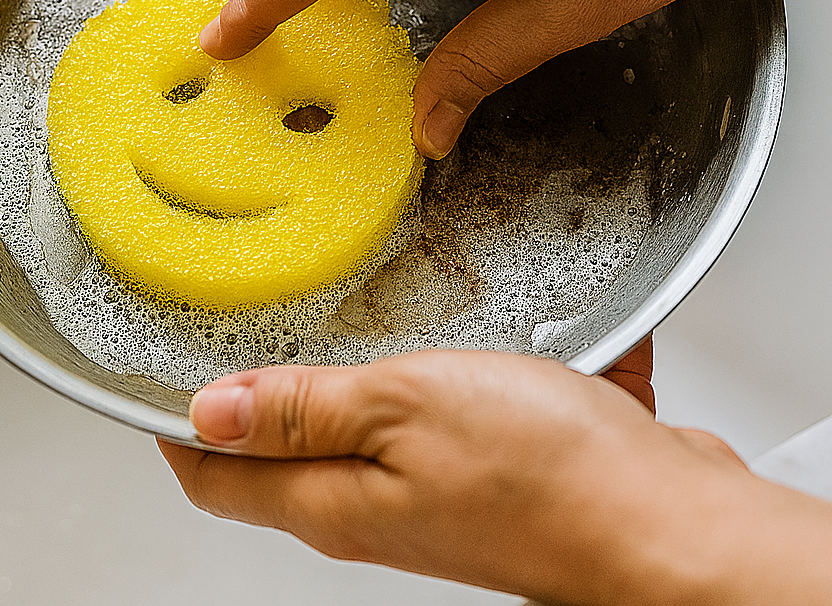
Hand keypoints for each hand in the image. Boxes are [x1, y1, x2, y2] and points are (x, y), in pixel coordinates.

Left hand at [159, 346, 831, 605]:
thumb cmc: (553, 475)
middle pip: (287, 454)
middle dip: (261, 390)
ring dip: (365, 371)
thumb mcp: (408, 409)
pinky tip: (485, 322)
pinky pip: (463, 410)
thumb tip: (209, 410)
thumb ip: (307, 408)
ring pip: (376, 425)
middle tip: (244, 317)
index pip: (216, 475)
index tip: (157, 366)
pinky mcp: (500, 472)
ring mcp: (441, 493)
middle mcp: (378, 509)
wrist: (674, 527)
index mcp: (337, 500)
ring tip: (358, 304)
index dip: (178, 424)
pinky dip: (464, 371)